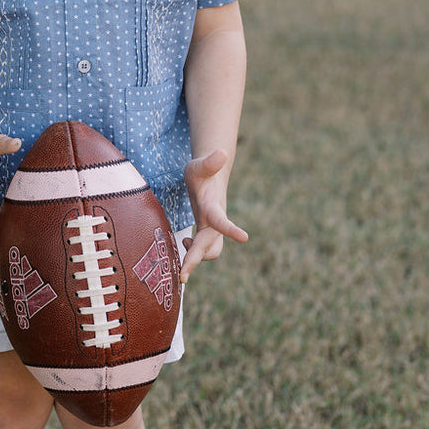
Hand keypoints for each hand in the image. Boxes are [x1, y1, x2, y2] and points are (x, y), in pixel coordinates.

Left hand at [180, 148, 247, 282]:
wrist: (209, 179)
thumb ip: (210, 161)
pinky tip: (183, 241)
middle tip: (183, 276)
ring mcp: (210, 229)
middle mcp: (214, 223)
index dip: (231, 230)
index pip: (222, 221)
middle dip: (197, 260)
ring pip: (211, 252)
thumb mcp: (201, 165)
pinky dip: (191, 254)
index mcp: (214, 207)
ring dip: (196, 259)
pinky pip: (201, 251)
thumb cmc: (203, 172)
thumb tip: (222, 152)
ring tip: (182, 249)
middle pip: (211, 247)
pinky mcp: (204, 233)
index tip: (245, 237)